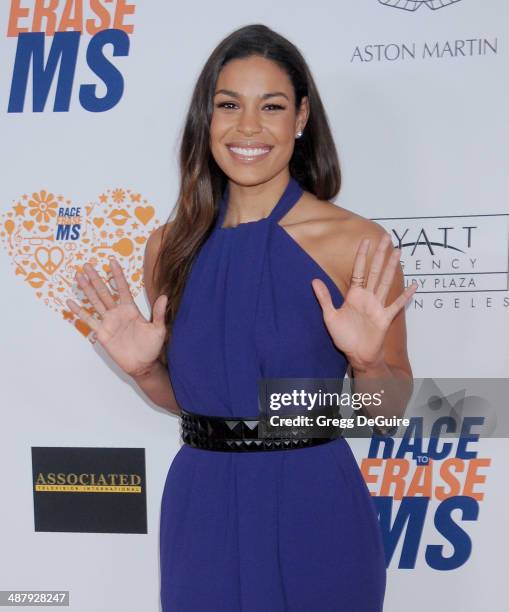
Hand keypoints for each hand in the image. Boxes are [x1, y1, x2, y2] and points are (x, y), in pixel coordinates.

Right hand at [66, 257, 167, 376]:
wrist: (143, 365)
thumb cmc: (152, 347)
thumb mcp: (158, 329)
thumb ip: (159, 313)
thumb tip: (164, 297)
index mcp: (130, 309)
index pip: (122, 288)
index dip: (117, 275)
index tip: (112, 261)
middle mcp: (117, 313)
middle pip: (104, 291)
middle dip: (96, 278)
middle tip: (87, 264)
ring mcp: (108, 322)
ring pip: (95, 302)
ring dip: (86, 289)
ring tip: (78, 277)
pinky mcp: (101, 333)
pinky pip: (88, 320)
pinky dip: (79, 311)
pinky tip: (71, 302)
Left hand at [311, 234, 416, 370]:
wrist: (356, 355)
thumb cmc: (344, 338)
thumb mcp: (330, 316)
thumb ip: (324, 298)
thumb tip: (313, 280)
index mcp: (354, 295)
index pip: (359, 270)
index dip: (361, 255)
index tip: (365, 240)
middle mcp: (368, 297)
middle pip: (375, 271)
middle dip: (380, 254)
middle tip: (387, 237)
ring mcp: (378, 306)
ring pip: (386, 282)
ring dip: (392, 267)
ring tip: (398, 252)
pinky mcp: (385, 318)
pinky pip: (397, 305)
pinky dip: (405, 296)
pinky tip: (414, 285)